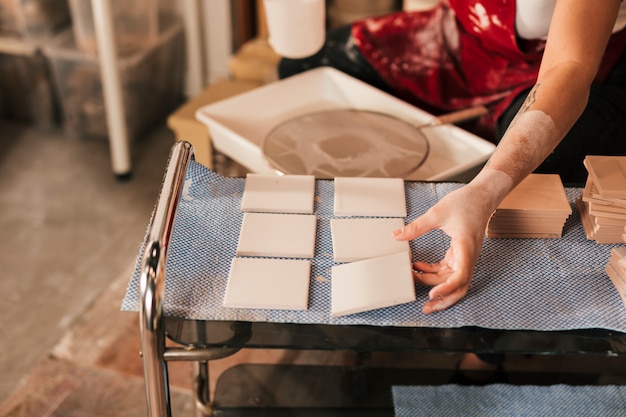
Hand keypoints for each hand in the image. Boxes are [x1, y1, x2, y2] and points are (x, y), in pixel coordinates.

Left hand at [392, 182, 498, 313]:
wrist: (482, 196)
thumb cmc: (466, 203)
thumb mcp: (437, 213)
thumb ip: (417, 227)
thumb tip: (396, 235)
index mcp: (466, 248)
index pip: (460, 276)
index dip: (447, 289)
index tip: (433, 294)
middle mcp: (468, 257)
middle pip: (458, 286)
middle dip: (442, 299)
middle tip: (425, 307)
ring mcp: (465, 257)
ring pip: (452, 281)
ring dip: (435, 286)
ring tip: (415, 284)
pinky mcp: (460, 254)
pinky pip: (448, 270)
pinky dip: (434, 273)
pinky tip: (419, 268)